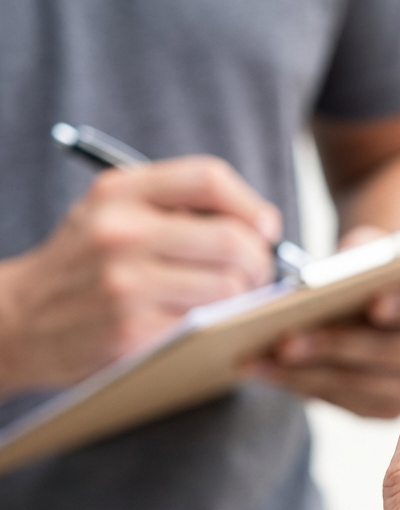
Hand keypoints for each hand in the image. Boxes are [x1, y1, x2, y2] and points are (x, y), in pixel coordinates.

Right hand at [0, 157, 279, 394]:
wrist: (17, 319)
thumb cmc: (84, 266)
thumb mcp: (113, 214)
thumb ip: (177, 207)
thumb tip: (261, 225)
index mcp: (119, 192)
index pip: (208, 177)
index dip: (251, 204)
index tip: (265, 228)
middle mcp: (120, 232)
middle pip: (233, 240)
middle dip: (260, 261)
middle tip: (257, 275)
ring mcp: (125, 284)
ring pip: (229, 287)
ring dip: (245, 298)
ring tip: (232, 301)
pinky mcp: (132, 331)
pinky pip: (207, 325)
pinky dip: (220, 326)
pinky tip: (209, 325)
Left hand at [256, 225, 399, 417]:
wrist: (387, 293)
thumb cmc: (380, 268)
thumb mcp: (378, 246)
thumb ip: (369, 248)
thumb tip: (344, 261)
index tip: (376, 304)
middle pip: (389, 354)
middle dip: (335, 346)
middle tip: (288, 341)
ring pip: (360, 385)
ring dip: (305, 373)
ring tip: (259, 360)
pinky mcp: (383, 406)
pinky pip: (343, 400)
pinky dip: (303, 386)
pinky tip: (268, 373)